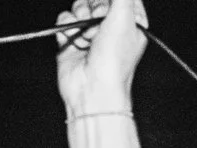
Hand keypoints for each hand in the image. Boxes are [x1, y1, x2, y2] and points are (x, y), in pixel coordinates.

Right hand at [56, 0, 148, 117]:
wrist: (92, 89)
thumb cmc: (114, 59)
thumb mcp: (124, 15)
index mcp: (131, 20)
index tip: (108, 4)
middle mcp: (111, 26)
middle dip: (94, 6)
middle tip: (97, 21)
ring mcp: (90, 33)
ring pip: (79, 5)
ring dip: (79, 16)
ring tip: (85, 34)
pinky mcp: (71, 40)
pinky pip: (65, 19)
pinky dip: (67, 27)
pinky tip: (73, 40)